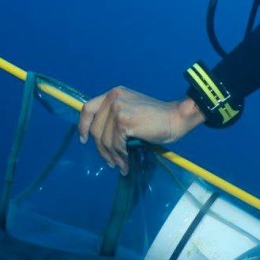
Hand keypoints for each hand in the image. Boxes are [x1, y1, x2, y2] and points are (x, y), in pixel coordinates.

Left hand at [78, 87, 204, 174]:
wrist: (177, 117)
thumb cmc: (159, 118)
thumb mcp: (132, 110)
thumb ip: (116, 118)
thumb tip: (102, 142)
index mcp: (114, 94)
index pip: (88, 108)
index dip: (83, 125)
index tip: (83, 140)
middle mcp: (113, 98)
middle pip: (95, 129)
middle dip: (101, 149)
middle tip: (111, 162)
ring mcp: (118, 109)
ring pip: (105, 140)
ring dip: (112, 157)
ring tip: (121, 165)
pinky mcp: (124, 121)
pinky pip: (115, 145)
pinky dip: (120, 157)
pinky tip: (126, 163)